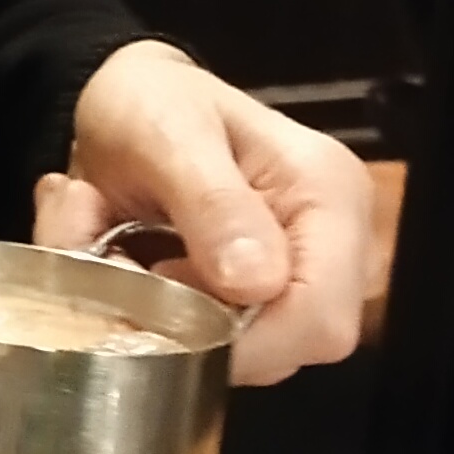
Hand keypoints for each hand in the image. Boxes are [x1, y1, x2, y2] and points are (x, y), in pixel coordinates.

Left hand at [34, 41, 372, 385]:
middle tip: (127, 273)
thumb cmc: (151, 102)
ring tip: (119, 255)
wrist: (128, 101)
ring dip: (169, 323)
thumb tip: (256, 283)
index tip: (162, 312)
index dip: (243, 341)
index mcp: (329, 195)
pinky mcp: (264, 295)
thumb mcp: (168, 135)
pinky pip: (221, 341)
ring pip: (249, 352)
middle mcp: (335, 242)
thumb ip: (212, 203)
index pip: (320, 316)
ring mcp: (302, 273)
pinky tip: (132, 267)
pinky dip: (164, 319)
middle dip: (196, 330)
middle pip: (291, 346)